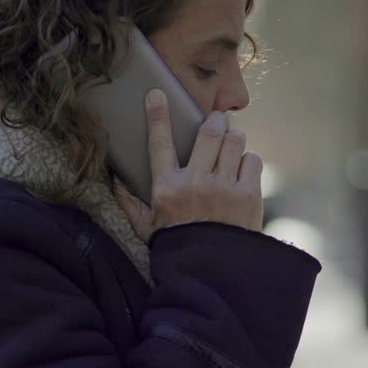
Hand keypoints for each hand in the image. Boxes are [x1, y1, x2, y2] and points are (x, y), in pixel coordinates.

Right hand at [113, 88, 263, 239]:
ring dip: (233, 139)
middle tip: (217, 120)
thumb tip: (114, 180)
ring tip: (231, 146)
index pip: (159, 143)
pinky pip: (252, 161)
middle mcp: (196, 183)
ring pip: (235, 142)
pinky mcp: (249, 196)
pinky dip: (248, 162)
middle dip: (215, 120)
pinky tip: (242, 171)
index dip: (158, 115)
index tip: (157, 94)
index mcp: (167, 188)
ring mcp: (225, 188)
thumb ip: (130, 203)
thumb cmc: (178, 247)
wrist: (212, 273)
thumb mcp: (146, 228)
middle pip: (210, 132)